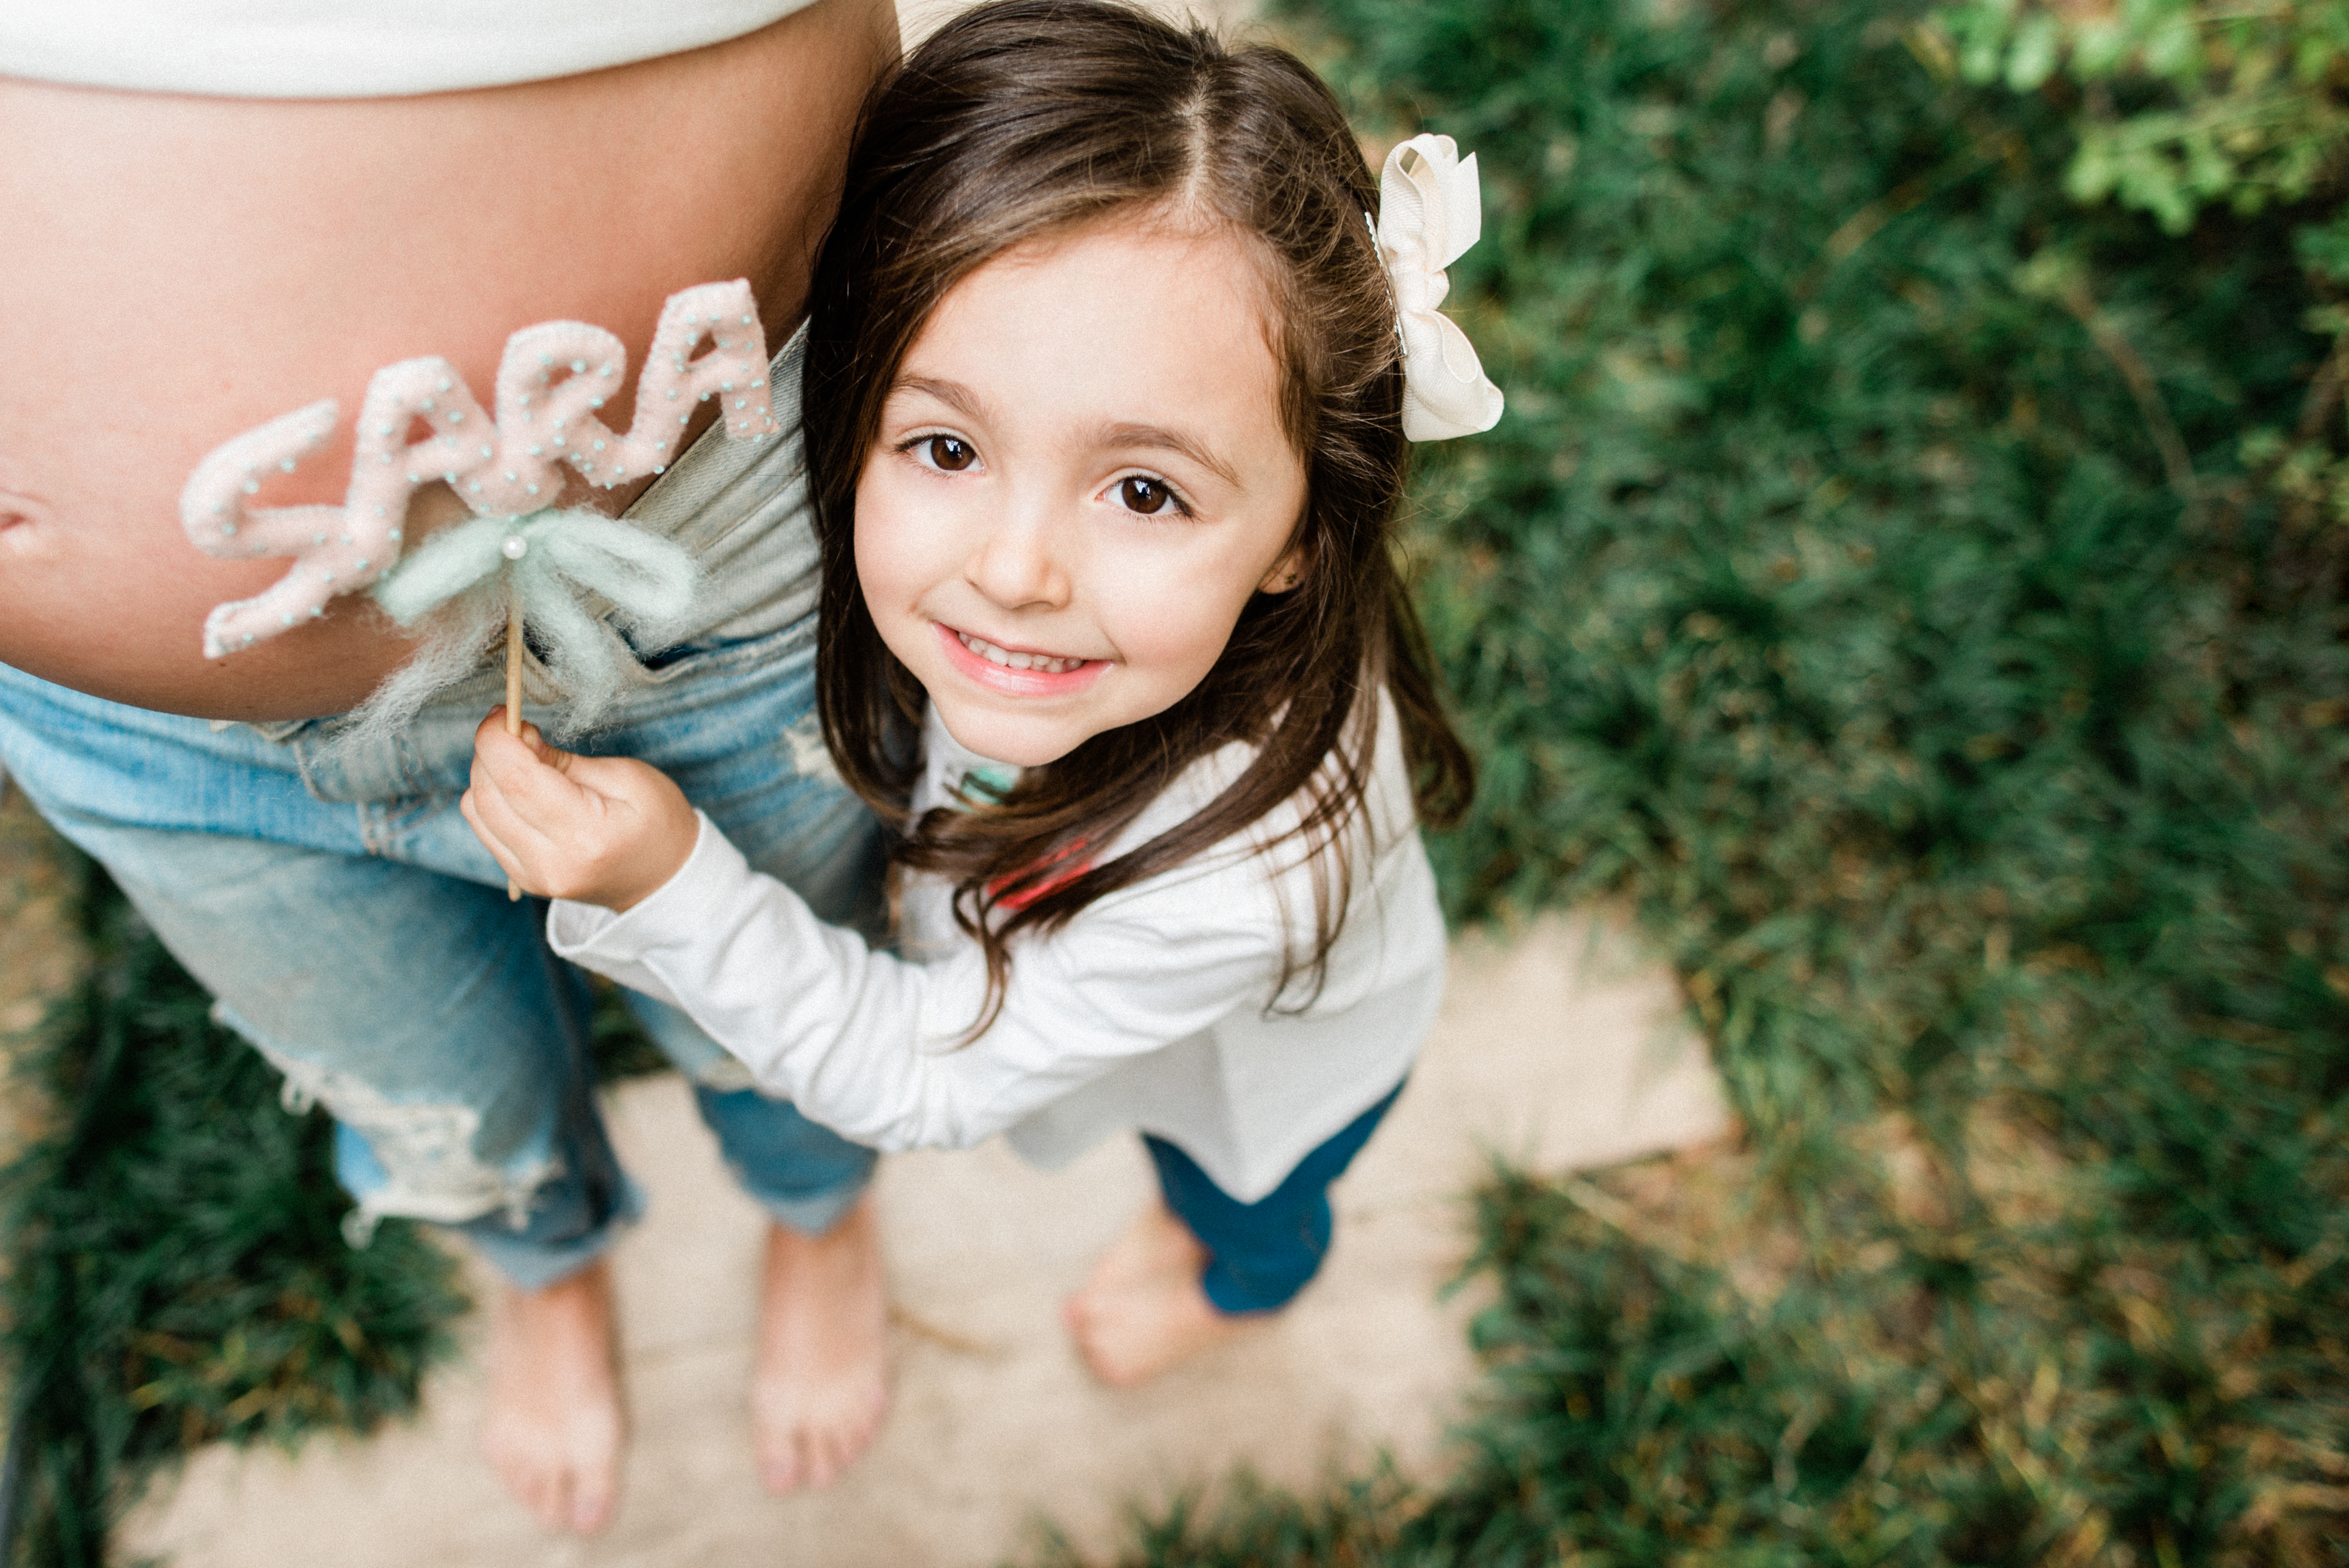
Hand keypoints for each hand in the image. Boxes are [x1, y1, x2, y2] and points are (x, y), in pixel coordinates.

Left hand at [462, 707, 698, 910]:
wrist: (665, 879)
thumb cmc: (658, 822)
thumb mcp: (626, 776)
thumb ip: (564, 760)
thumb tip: (516, 736)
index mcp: (586, 835)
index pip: (516, 780)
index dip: (496, 738)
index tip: (503, 713)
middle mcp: (552, 863)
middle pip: (487, 795)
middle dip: (491, 751)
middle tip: (521, 731)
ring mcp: (533, 876)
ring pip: (476, 811)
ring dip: (488, 775)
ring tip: (524, 762)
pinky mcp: (522, 878)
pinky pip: (483, 828)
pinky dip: (492, 798)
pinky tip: (521, 790)